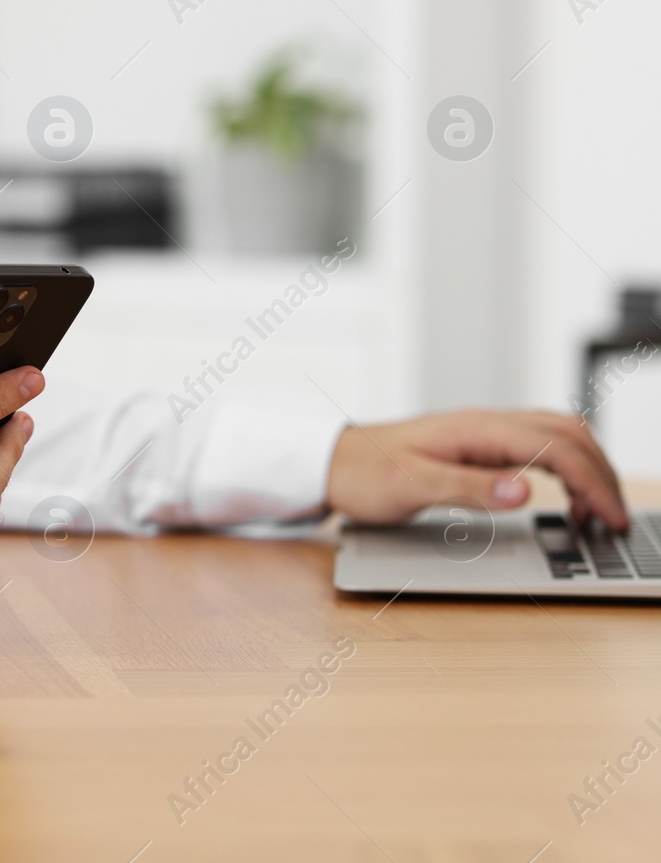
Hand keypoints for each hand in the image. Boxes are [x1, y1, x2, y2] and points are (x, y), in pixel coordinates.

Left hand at [326, 409, 626, 529]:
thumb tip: (524, 490)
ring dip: (588, 470)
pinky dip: (565, 470)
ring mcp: (484, 432)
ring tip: (598, 514)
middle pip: (569, 435)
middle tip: (615, 521)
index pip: (557, 449)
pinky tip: (566, 499)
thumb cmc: (363, 473)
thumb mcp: (411, 486)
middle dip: (602, 475)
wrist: (331, 462)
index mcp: (476, 429)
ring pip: (558, 437)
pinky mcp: (479, 445)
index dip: (593, 484)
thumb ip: (469, 488)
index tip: (610, 519)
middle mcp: (486, 424)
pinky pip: (538, 448)